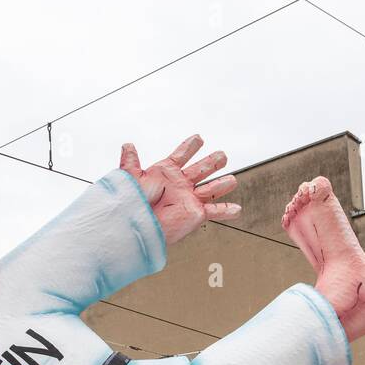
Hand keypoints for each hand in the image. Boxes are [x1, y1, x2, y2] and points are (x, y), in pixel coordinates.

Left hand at [120, 135, 239, 245]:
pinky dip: (226, 211)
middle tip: (222, 155)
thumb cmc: (132, 203)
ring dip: (222, 184)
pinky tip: (237, 209)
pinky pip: (215, 211)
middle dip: (212, 161)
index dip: (190, 146)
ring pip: (212, 188)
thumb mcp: (130, 179)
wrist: (136, 226)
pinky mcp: (196, 213)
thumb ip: (130, 161)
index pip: (181, 155)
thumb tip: (128, 145)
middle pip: (202, 169)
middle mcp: (180, 184)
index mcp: (166, 172)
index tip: (199, 138)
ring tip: (232, 180)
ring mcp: (189, 199)